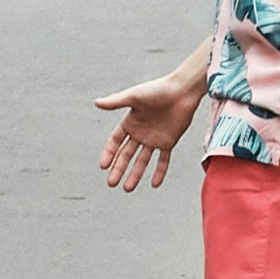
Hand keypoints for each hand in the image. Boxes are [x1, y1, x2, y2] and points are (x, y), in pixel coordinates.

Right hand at [93, 61, 204, 194]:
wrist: (183, 90)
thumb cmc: (158, 89)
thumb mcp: (134, 96)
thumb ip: (116, 102)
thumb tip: (96, 102)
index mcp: (130, 122)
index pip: (115, 142)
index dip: (108, 153)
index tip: (103, 166)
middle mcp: (140, 132)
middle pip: (126, 154)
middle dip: (118, 169)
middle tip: (112, 183)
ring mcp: (154, 139)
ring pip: (142, 160)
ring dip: (135, 174)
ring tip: (127, 188)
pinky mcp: (169, 142)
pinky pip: (163, 160)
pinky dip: (159, 172)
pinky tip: (154, 184)